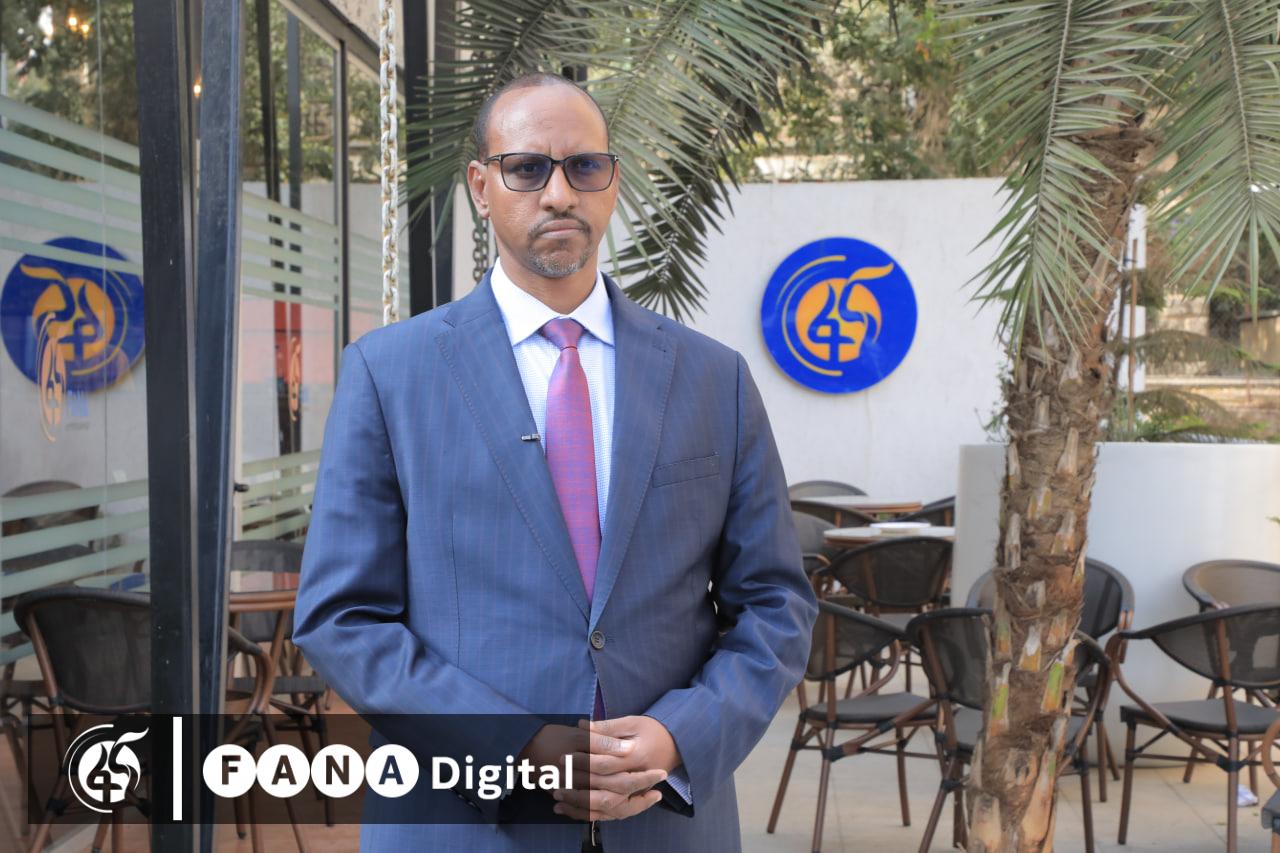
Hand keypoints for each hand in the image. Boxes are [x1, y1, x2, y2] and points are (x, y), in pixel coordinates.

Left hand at [551, 716, 680, 820]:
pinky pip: (613, 813)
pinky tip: (570, 810)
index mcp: (638, 756)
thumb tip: (582, 726)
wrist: (676, 743)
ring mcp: (638, 791)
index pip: (606, 764)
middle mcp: (639, 777)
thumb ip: (608, 728)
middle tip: (556, 781)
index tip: (562, 756)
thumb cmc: (652, 730)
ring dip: (582, 805)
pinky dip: (591, 814)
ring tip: (558, 798)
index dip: (583, 761)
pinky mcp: (634, 798)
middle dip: (579, 788)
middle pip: (606, 790)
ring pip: (608, 806)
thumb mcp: (632, 722)